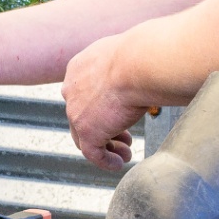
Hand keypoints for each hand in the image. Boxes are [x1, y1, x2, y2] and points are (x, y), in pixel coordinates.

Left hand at [61, 35, 143, 170]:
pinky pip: (93, 153)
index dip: (100, 107)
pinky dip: (106, 160)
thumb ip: (126, 67)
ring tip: (126, 153)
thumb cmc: (142, 55)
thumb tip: (146, 72)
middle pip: (81, 116)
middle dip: (104, 128)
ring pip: (85, 137)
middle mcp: (72, 89)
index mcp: (79, 68)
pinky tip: (120, 163)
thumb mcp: (127, 55)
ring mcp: (76, 111)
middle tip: (125, 136)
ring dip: (107, 146)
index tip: (118, 114)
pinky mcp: (87, 131)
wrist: (137, 64)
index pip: (82, 93)